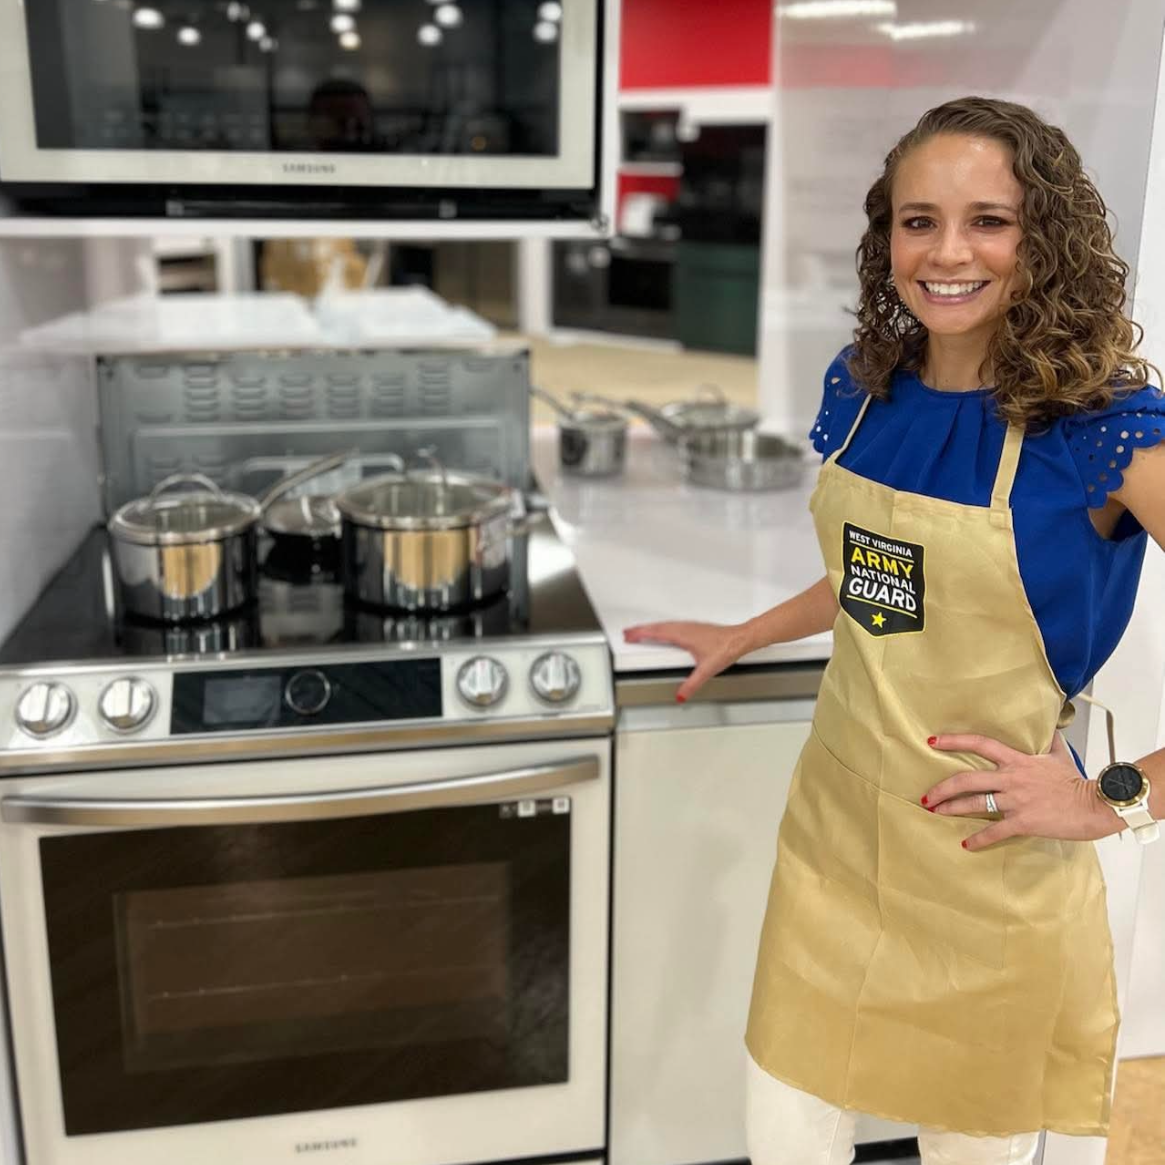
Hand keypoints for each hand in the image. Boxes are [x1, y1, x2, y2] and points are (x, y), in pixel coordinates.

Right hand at [622, 620, 752, 701]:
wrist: (739, 638)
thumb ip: (691, 684)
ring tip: (641, 632)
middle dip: (641, 630)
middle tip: (628, 633)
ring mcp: (689, 626)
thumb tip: (680, 695)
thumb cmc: (726, 648)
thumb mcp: (706, 670)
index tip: (629, 636)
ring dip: (651, 627)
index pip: (656, 633)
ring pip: (664, 625)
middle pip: (657, 627)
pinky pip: (672, 625)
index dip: (640, 634)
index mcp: (682, 635)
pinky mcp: (694, 628)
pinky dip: (662, 627)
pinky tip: (663, 632)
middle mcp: (684, 628)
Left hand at [921, 732, 1121, 849]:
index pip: (980, 744)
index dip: (954, 741)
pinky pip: (995, 832)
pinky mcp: (1023, 821)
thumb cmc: (1076, 781)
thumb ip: (1048, 740)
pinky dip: (979, 839)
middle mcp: (1011, 778)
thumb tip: (1048, 725)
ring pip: (974, 804)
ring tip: (935, 812)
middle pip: (966, 779)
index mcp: (1017, 760)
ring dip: (951, 809)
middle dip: (942, 788)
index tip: (932, 741)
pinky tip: (967, 844)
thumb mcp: (1059, 755)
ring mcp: (1016, 800)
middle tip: (926, 795)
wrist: (1095, 805)